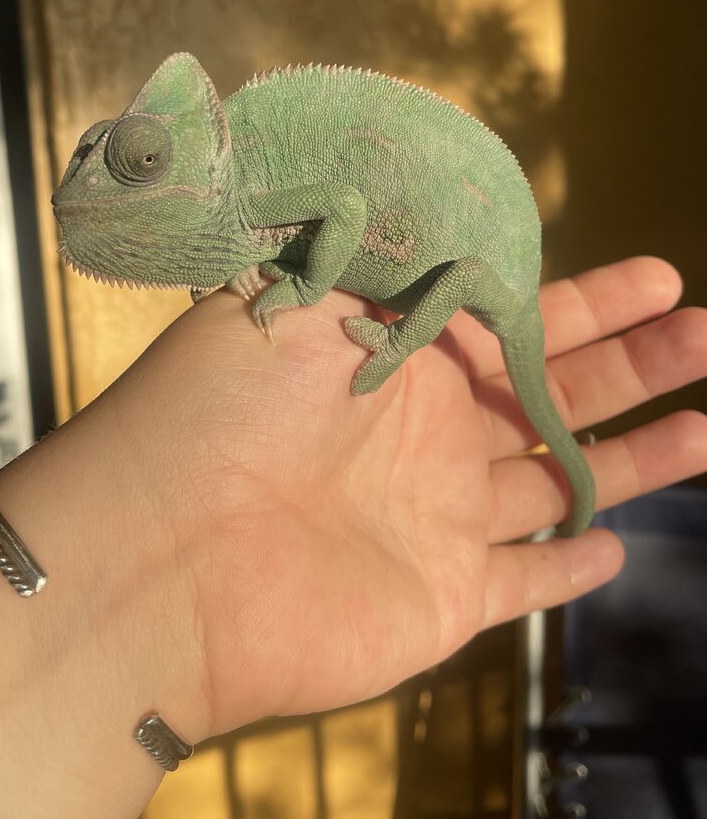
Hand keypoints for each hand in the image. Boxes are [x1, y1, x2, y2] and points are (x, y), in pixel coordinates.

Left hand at [106, 256, 706, 737]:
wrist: (166, 554)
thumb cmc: (222, 408)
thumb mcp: (292, 296)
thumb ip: (365, 264)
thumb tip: (420, 217)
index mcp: (397, 360)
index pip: (511, 323)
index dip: (587, 305)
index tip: (657, 277)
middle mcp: (424, 435)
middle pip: (552, 396)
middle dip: (635, 366)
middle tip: (705, 334)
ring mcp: (435, 520)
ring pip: (556, 486)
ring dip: (634, 461)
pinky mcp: (440, 600)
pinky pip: (521, 586)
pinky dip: (566, 572)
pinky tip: (612, 548)